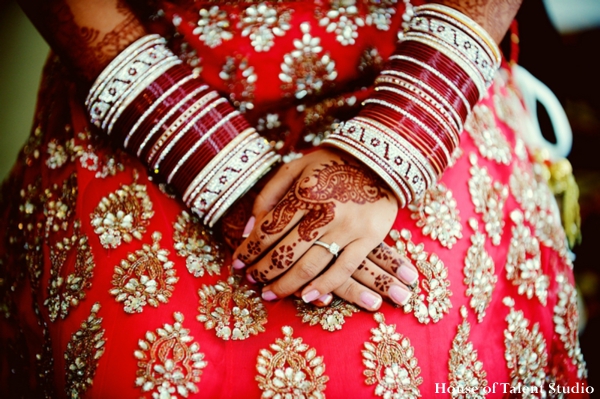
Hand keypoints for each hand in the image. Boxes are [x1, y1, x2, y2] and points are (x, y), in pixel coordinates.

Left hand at [232, 148, 418, 310]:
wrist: (379, 158)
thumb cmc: (331, 163)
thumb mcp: (295, 167)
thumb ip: (269, 195)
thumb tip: (249, 229)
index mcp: (303, 193)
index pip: (268, 230)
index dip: (249, 250)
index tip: (238, 263)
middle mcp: (324, 212)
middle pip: (285, 252)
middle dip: (263, 271)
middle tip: (251, 280)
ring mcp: (347, 227)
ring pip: (310, 265)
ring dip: (286, 284)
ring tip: (270, 294)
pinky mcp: (369, 238)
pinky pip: (343, 269)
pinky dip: (323, 286)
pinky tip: (306, 297)